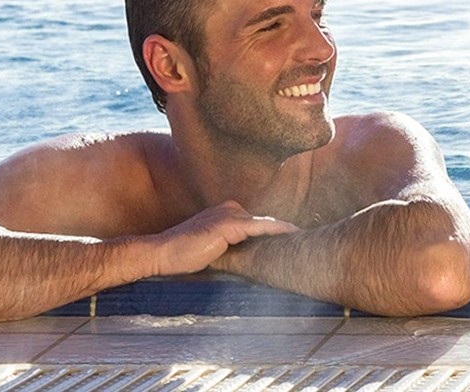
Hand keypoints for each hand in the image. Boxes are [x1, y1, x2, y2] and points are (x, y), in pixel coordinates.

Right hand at [146, 201, 297, 276]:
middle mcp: (229, 209)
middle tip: (306, 239)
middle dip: (284, 231)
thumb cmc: (182, 256)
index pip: (256, 222)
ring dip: (285, 232)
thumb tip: (249, 260)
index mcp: (225, 212)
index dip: (275, 230)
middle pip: (264, 221)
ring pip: (265, 224)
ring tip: (305, 239)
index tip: (295, 238)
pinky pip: (261, 227)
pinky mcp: (230, 225)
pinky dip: (278, 231)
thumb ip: (228, 248)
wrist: (162, 253)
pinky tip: (294, 234)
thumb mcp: (211, 249)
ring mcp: (230, 215)